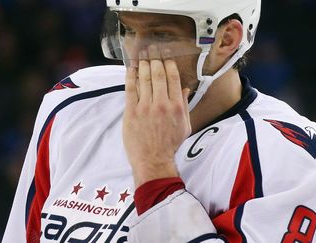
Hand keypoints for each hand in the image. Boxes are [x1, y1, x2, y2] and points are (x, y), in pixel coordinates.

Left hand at [123, 45, 190, 187]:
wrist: (153, 160)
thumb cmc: (170, 145)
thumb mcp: (184, 126)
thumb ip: (185, 105)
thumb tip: (185, 89)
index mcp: (176, 106)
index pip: (173, 78)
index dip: (168, 63)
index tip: (165, 56)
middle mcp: (162, 104)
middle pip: (158, 74)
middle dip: (155, 59)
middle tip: (152, 50)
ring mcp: (146, 107)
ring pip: (144, 79)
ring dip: (142, 64)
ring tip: (141, 55)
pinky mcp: (132, 112)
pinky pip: (130, 89)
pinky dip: (130, 76)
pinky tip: (130, 68)